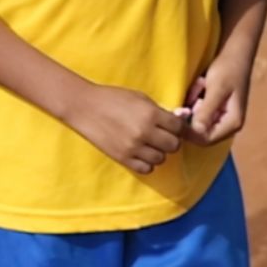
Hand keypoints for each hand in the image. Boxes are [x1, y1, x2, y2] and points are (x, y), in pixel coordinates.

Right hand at [64, 84, 185, 174]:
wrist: (84, 107)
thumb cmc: (113, 98)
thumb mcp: (140, 98)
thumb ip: (160, 110)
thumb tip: (182, 118)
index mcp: (150, 114)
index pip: (179, 127)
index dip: (177, 126)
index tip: (171, 125)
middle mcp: (144, 132)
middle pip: (174, 145)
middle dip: (170, 140)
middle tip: (161, 135)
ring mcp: (133, 147)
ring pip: (161, 158)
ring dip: (158, 152)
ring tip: (149, 144)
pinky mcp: (123, 158)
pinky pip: (146, 169)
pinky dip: (147, 163)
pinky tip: (140, 153)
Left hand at [182, 44, 256, 144]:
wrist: (235, 51)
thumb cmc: (228, 68)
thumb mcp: (216, 89)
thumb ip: (207, 111)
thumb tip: (196, 132)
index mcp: (232, 123)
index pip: (205, 139)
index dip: (189, 130)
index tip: (180, 111)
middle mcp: (227, 125)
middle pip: (199, 132)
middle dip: (192, 113)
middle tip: (195, 91)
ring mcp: (220, 117)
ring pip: (196, 120)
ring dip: (193, 103)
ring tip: (200, 84)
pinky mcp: (213, 108)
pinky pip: (197, 111)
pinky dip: (194, 99)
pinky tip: (200, 84)